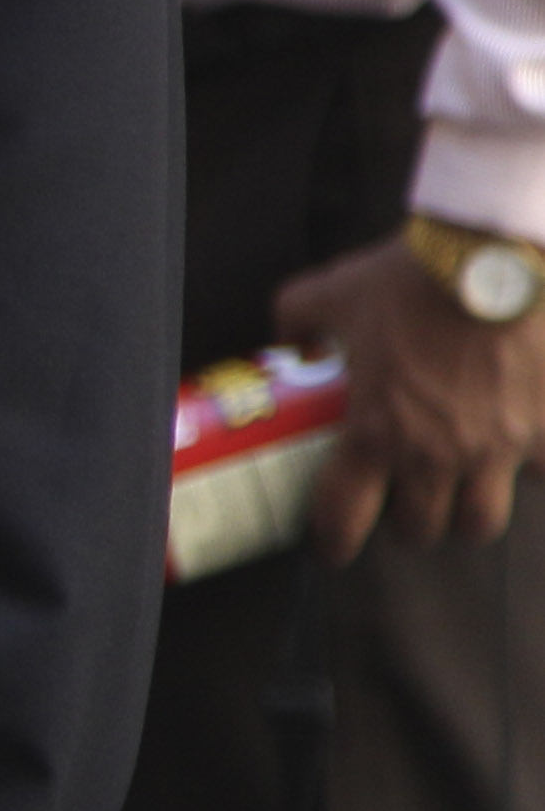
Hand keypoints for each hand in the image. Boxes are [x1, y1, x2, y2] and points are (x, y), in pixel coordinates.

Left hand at [274, 238, 544, 556]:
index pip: (345, 512)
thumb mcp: (330, 292)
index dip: (335, 539)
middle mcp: (436, 455)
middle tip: (402, 506)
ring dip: (465, 514)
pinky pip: (540, 476)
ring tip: (458, 497)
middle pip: (422, 528)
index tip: (333, 548)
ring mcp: (497, 450)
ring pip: (481, 521)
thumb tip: (290, 341)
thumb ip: (298, 321)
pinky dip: (529, 472)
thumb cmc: (406, 280)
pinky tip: (519, 454)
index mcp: (375, 431)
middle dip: (408, 523)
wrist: (491, 261)